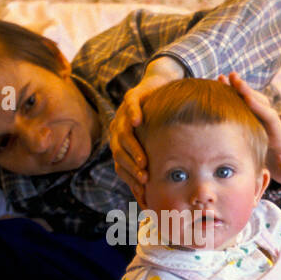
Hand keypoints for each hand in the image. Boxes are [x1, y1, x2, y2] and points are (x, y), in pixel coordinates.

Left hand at [110, 56, 184, 203]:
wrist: (159, 88)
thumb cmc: (160, 122)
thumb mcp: (156, 145)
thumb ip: (155, 163)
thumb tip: (162, 192)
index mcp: (120, 144)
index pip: (120, 166)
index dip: (130, 180)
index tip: (144, 192)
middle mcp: (117, 130)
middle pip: (118, 153)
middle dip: (132, 168)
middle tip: (145, 179)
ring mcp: (122, 113)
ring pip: (122, 134)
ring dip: (132, 150)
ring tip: (144, 162)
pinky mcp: (131, 97)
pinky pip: (130, 106)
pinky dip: (132, 113)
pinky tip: (138, 122)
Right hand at [217, 71, 280, 185]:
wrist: (280, 163)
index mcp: (278, 133)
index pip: (270, 116)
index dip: (259, 106)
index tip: (246, 97)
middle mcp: (270, 121)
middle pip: (260, 101)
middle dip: (246, 90)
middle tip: (233, 79)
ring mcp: (261, 117)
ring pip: (250, 99)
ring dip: (237, 88)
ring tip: (222, 77)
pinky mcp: (252, 117)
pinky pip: (241, 103)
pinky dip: (231, 94)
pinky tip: (217, 85)